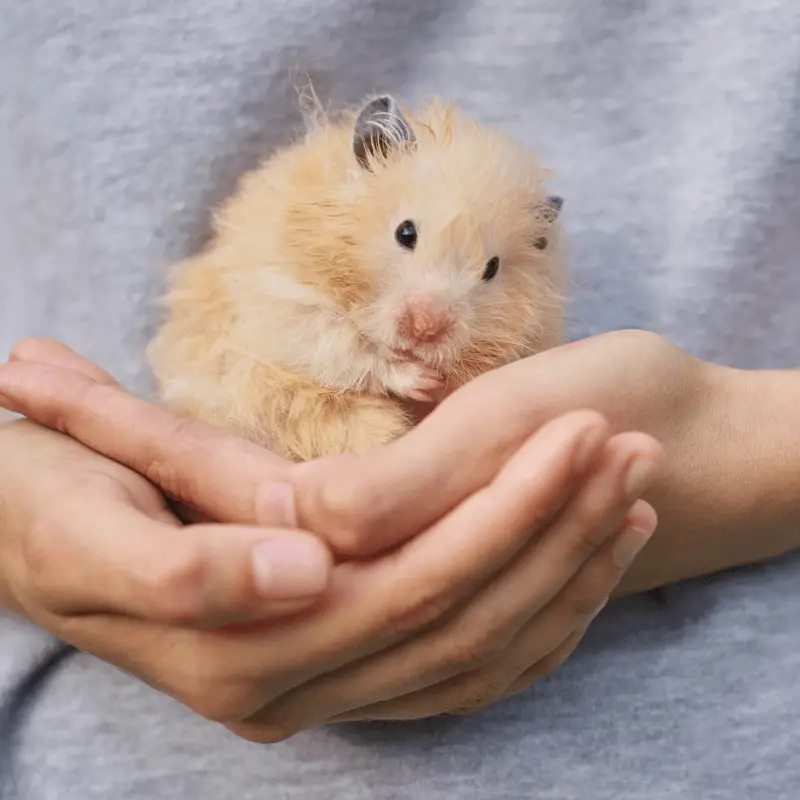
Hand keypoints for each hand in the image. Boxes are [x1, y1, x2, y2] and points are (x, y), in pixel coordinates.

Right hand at [0, 340, 661, 736]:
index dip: (507, 510)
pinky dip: (535, 614)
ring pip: (481, 649)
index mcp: (238, 651)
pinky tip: (584, 554)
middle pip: (465, 616)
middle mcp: (291, 690)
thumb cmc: (47, 507)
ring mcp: (320, 686)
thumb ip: (193, 561)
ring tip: (628, 484)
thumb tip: (309, 567)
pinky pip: (463, 666)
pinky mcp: (338, 665)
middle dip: (556, 529)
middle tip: (624, 442)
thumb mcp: (93, 520)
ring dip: (565, 568)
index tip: (578, 427)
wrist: (16, 534)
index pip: (413, 585)